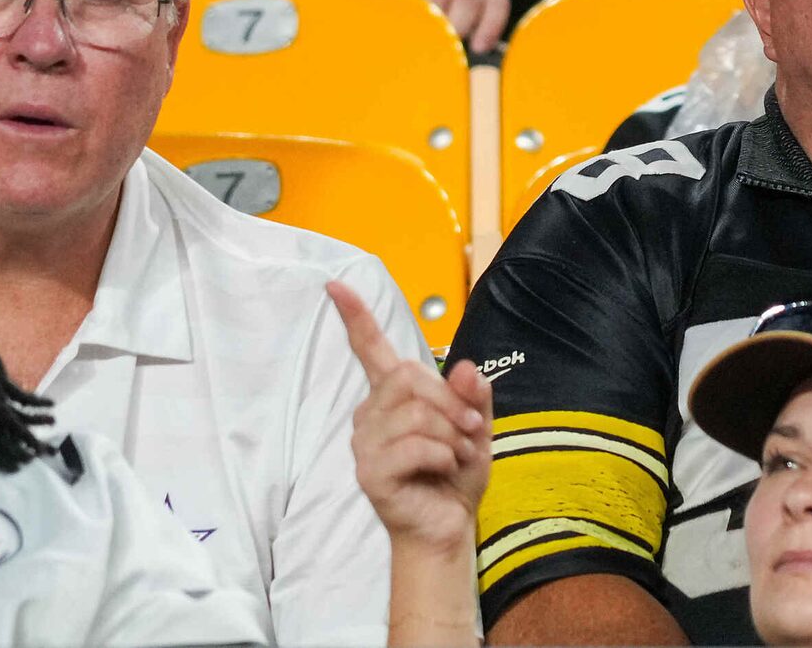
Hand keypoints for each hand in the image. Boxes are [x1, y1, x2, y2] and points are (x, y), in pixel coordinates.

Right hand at [331, 279, 490, 551]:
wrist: (449, 526)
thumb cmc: (456, 475)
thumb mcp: (475, 426)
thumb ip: (473, 395)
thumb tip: (463, 366)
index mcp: (393, 397)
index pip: (371, 349)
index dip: (356, 316)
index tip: (336, 285)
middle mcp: (371, 415)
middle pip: (410, 377)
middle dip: (451, 402)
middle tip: (470, 430)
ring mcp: (365, 444)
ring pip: (416, 411)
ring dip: (451, 433)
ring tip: (456, 454)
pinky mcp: (370, 472)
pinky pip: (415, 445)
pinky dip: (443, 455)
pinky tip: (443, 469)